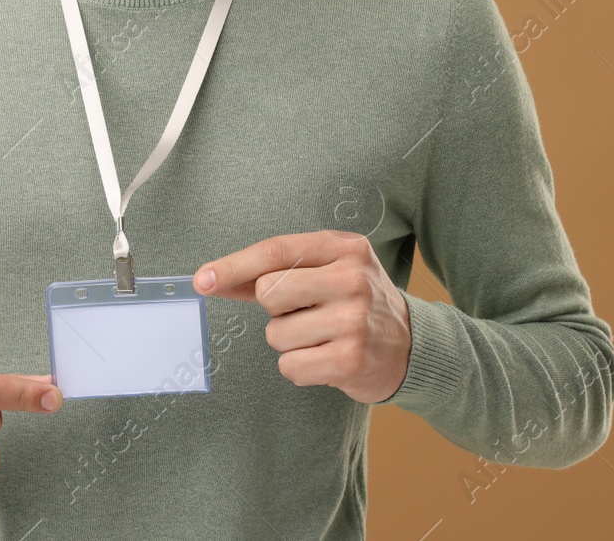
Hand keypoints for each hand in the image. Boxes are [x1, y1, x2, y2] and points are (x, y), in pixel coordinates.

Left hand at [195, 230, 411, 403]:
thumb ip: (273, 273)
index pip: (275, 251)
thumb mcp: (326, 273)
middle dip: (276, 309)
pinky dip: (299, 367)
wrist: (410, 346)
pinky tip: (327, 358)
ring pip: (276, 334)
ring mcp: (354, 320)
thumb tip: (212, 279)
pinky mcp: (350, 359)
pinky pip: (289, 366)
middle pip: (269, 291)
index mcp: (344, 248)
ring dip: (289, 341)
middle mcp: (352, 278)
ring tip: (322, 336)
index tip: (202, 279)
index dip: (233, 265)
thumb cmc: (354, 304)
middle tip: (306, 312)